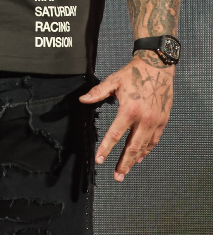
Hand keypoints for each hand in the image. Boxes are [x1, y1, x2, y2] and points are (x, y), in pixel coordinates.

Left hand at [80, 55, 173, 180]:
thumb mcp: (113, 81)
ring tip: (126, 171)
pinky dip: (147, 150)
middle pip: (132, 147)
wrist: (157, 68)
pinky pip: (154, 140)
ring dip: (135, 160)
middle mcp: (144, 119)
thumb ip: (97, 92)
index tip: (99, 159)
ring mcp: (155, 122)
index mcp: (129, 110)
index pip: (115, 134)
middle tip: (117, 176)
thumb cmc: (133, 74)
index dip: (106, 148)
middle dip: (123, 163)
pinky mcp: (163, 121)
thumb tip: (82, 100)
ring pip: (144, 146)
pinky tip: (140, 157)